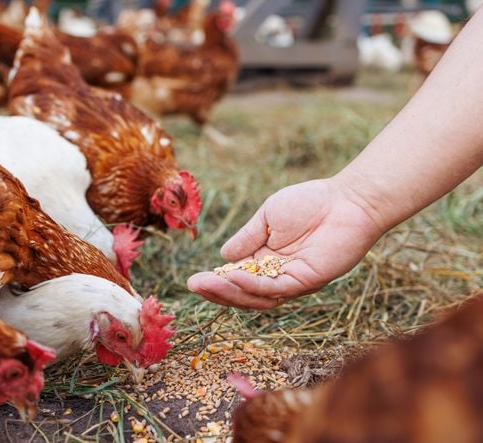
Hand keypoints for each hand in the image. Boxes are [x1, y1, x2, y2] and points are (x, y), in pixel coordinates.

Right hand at [187, 179, 384, 308]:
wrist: (346, 199)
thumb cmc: (309, 203)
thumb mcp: (267, 217)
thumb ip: (247, 238)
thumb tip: (222, 256)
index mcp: (266, 261)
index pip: (237, 279)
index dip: (216, 282)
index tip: (194, 280)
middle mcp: (277, 275)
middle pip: (243, 293)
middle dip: (217, 292)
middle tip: (194, 285)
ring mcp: (292, 281)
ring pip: (257, 297)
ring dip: (230, 292)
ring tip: (207, 284)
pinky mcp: (307, 281)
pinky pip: (275, 289)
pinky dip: (253, 286)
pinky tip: (233, 277)